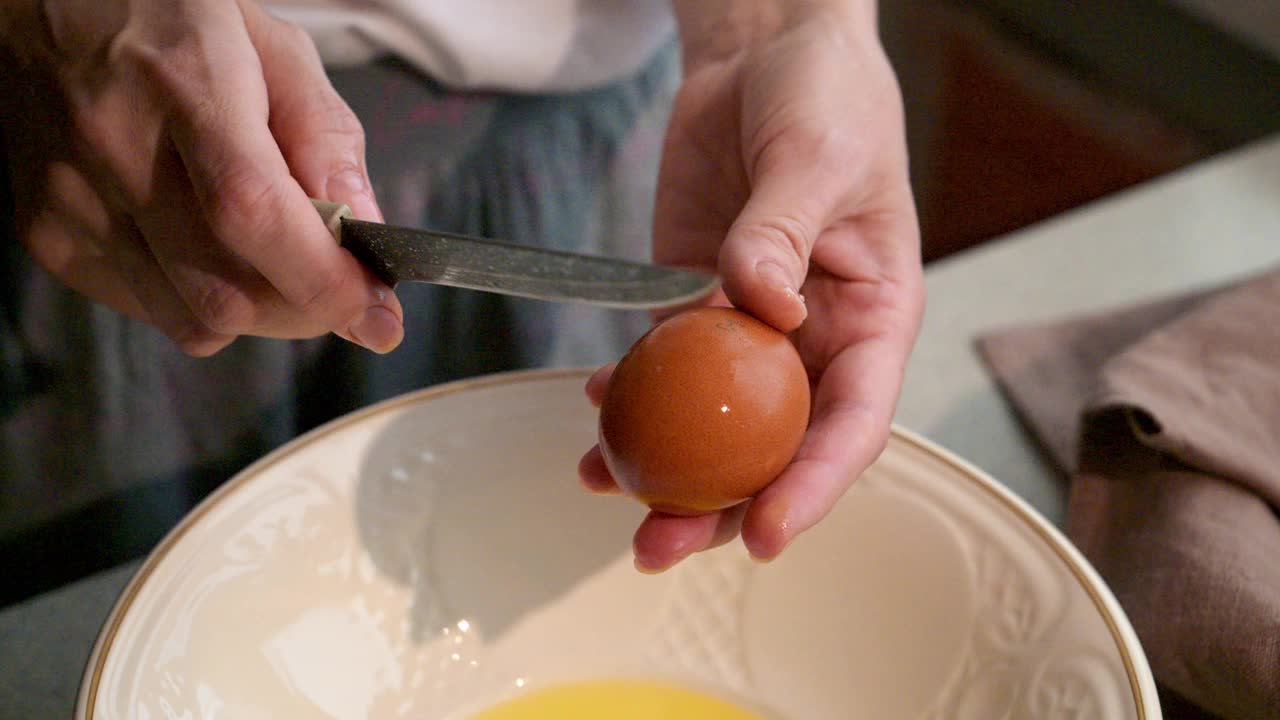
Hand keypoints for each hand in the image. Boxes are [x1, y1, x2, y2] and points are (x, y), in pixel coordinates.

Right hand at [0, 0, 401, 354]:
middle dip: (306, 306)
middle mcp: (114, 148)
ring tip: (270, 257)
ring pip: (194, 320)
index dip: (323, 280)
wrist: (40, 5)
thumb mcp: (273, 47)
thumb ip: (326, 137)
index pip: (254, 212)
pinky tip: (208, 248)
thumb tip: (364, 232)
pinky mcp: (48, 236)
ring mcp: (72, 201)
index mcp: (183, 84)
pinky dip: (203, 303)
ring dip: (258, 311)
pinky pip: (154, 312)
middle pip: (227, 289)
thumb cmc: (170, 19)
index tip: (378, 316)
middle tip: (337, 282)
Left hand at [579, 1, 923, 570]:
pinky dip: (628, 393)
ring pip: (710, 419)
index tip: (765, 533)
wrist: (764, 51)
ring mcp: (746, 323)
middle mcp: (812, 338)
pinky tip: (593, 409)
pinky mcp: (691, 296)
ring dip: (663, 467)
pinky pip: (661, 361)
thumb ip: (785, 231)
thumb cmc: (827, 95)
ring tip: (607, 492)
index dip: (812, 486)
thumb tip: (758, 308)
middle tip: (657, 547)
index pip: (852, 422)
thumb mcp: (820, 155)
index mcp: (872, 317)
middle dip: (720, 506)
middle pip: (771, 445)